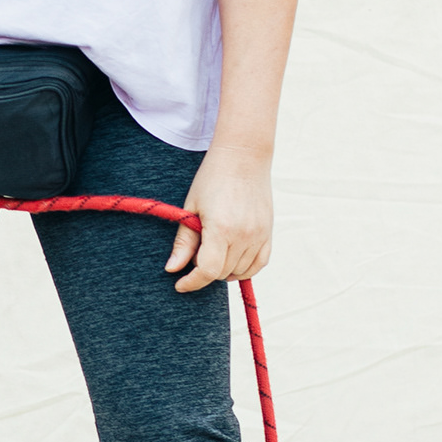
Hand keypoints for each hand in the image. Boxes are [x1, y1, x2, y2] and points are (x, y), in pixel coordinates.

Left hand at [165, 145, 272, 293]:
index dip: (192, 282)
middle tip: (195, 252)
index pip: (208, 271)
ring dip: (223, 269)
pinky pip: (259, 263)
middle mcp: (244, 235)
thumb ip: (183, 242)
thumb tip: (172, 269)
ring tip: (212, 249)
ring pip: (240, 271)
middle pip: (222, 272)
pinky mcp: (268, 232)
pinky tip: (231, 260)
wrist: (243, 157)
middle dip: (204, 270)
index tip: (180, 284)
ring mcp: (259, 235)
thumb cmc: (212, 179)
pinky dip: (244, 268)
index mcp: (221, 228)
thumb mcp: (191, 209)